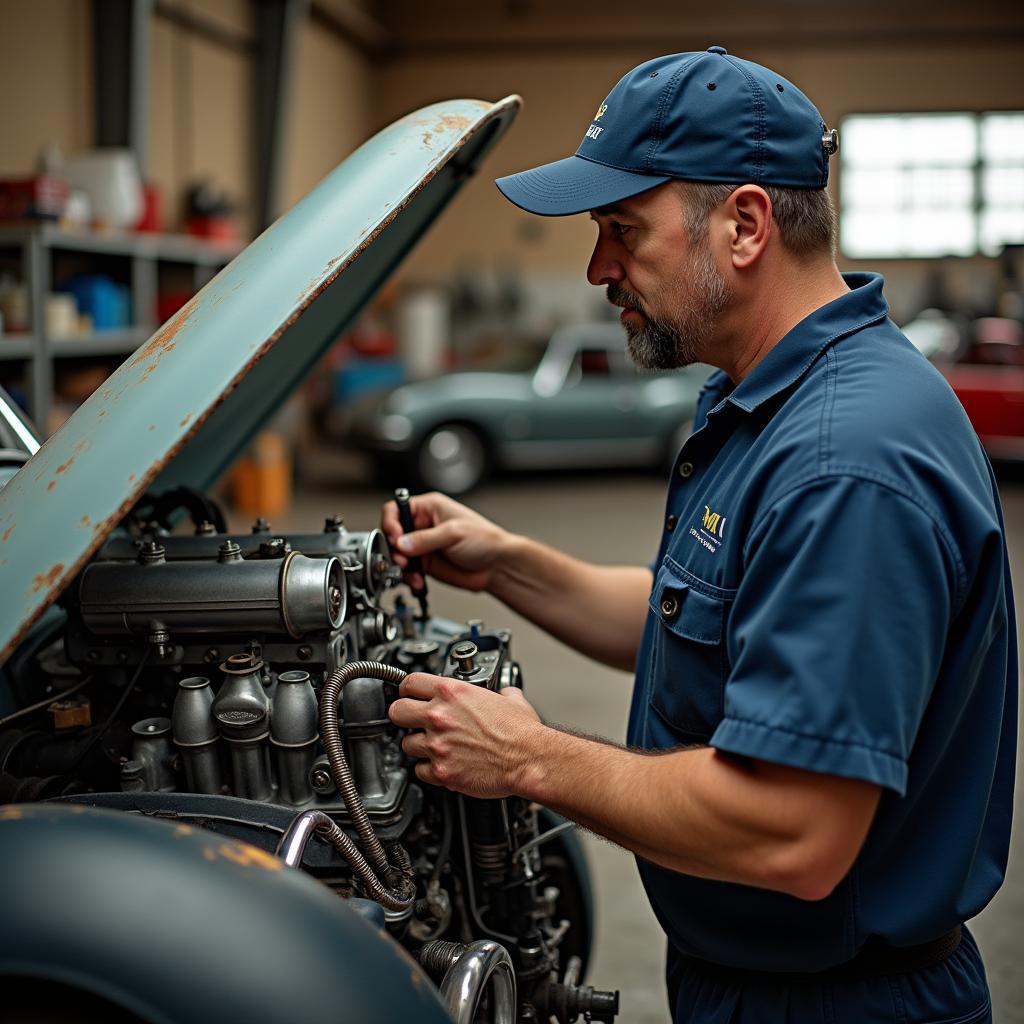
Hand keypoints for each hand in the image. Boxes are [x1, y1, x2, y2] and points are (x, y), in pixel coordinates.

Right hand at [380, 491, 512, 592]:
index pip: (396, 509)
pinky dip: (408, 578)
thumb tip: (401, 543)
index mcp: (428, 508)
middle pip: (392, 534)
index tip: (395, 537)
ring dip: (400, 566)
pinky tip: (418, 580)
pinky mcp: (425, 564)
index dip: (391, 523)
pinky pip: (407, 571)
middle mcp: (422, 526)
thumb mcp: (454, 533)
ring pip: (396, 555)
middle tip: (402, 559)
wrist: (497, 566)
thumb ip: (425, 539)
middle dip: (393, 548)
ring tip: (411, 572)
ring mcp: (422, 546)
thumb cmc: (485, 540)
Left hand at [388, 674, 543, 797]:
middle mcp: (440, 716)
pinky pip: (420, 770)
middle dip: (403, 715)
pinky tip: (442, 764)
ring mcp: (438, 745)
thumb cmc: (522, 732)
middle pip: (396, 711)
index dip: (408, 689)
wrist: (529, 759)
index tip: (410, 695)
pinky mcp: (442, 771)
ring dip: (418, 745)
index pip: (410, 683)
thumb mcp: (511, 699)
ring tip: (434, 746)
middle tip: (412, 720)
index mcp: (452, 693)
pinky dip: (428, 769)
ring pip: (406, 744)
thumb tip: (503, 693)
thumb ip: (499, 692)